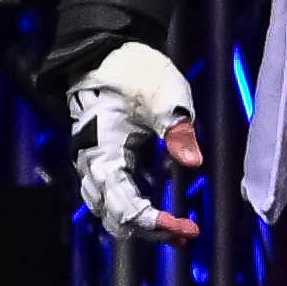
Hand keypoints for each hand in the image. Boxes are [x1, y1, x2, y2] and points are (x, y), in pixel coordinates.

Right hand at [67, 45, 199, 241]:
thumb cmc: (133, 70)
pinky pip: (113, 196)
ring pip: (110, 211)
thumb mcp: (164, 95)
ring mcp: (95, 163)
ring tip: (177, 230)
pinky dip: (134, 209)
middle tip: (187, 234)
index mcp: (103, 153)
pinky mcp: (103, 159)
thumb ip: (178, 130)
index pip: (126, 206)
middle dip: (151, 230)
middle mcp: (93, 165)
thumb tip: (194, 162)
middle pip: (116, 217)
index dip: (155, 223)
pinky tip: (162, 211)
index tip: (186, 227)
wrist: (107, 51)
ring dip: (141, 224)